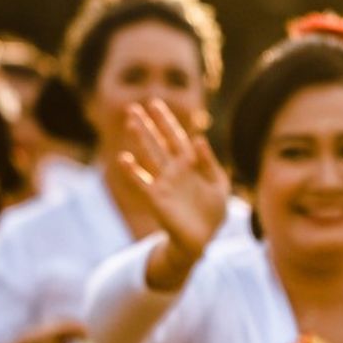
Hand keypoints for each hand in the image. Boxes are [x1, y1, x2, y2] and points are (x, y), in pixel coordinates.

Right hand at [118, 99, 229, 267]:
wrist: (203, 239)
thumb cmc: (212, 212)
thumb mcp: (219, 185)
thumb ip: (208, 163)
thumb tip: (198, 139)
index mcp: (191, 164)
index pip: (177, 137)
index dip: (166, 121)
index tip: (154, 104)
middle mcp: (174, 169)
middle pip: (159, 142)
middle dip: (148, 125)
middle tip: (133, 108)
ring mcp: (163, 182)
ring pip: (149, 155)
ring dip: (140, 138)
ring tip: (130, 121)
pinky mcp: (156, 198)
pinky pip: (141, 182)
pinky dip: (132, 171)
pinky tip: (124, 159)